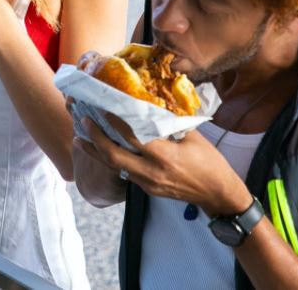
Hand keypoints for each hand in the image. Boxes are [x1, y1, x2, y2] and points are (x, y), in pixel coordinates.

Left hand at [80, 115, 251, 216]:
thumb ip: (170, 123)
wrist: (217, 194)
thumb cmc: (210, 162)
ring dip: (96, 151)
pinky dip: (110, 160)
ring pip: (114, 167)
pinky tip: (101, 150)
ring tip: (80, 137)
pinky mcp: (147, 189)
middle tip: (84, 120)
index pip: (132, 137)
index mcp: (165, 157)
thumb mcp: (193, 137)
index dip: (114, 122)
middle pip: (114, 156)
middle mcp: (152, 172)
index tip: (102, 107)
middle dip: (95, 138)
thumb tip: (152, 103)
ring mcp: (147, 183)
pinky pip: (124, 173)